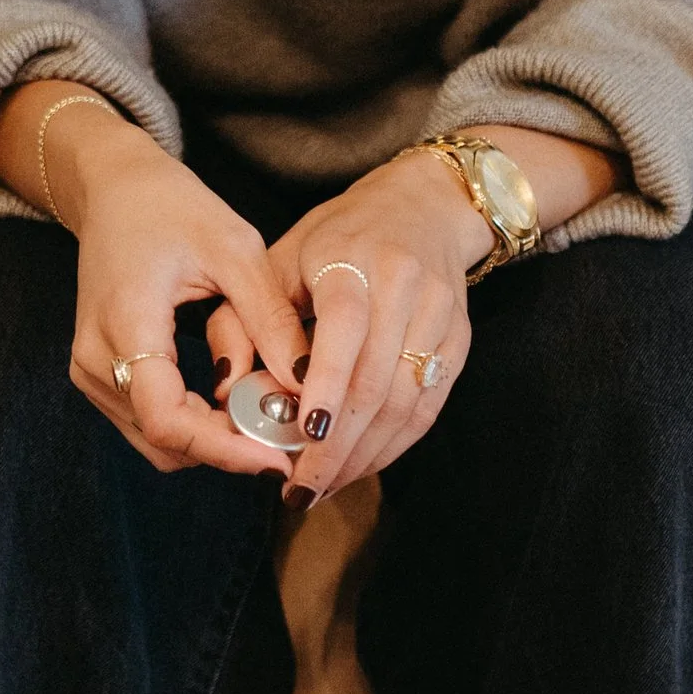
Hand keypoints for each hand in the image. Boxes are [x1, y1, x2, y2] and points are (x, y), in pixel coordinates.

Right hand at [55, 112, 306, 477]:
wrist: (114, 190)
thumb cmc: (173, 208)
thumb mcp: (235, 249)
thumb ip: (270, 319)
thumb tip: (308, 385)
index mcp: (127, 321)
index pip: (168, 420)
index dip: (225, 450)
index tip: (279, 458)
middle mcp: (96, 358)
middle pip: (165, 442)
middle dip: (229, 448)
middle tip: (288, 436)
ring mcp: (90, 371)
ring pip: (157, 442)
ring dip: (214, 441)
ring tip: (267, 414)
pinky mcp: (97, 375)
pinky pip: (149, 424)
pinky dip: (195, 426)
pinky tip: (235, 402)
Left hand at [233, 148, 492, 505]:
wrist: (422, 206)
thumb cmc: (333, 237)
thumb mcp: (275, 258)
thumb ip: (246, 321)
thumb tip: (233, 393)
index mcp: (352, 257)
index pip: (346, 327)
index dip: (327, 386)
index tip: (304, 436)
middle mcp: (404, 283)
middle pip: (377, 378)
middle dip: (338, 444)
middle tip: (300, 486)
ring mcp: (439, 313)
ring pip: (406, 401)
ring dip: (364, 454)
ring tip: (324, 486)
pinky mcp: (459, 339)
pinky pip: (429, 405)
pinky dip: (394, 444)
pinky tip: (360, 465)